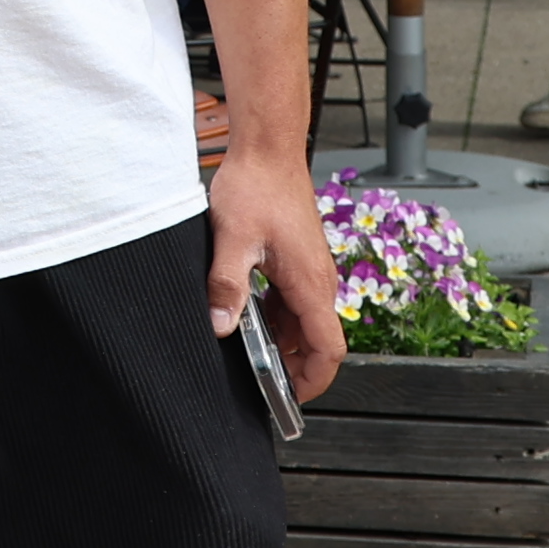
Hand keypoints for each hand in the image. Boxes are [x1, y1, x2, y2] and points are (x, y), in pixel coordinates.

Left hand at [209, 146, 345, 409]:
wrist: (268, 148)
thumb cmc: (257, 185)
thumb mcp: (232, 240)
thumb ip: (227, 286)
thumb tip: (220, 325)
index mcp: (310, 283)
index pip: (329, 349)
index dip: (313, 381)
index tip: (289, 399)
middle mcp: (319, 280)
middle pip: (316, 341)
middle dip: (291, 366)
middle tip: (256, 379)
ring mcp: (310, 270)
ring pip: (304, 322)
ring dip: (281, 340)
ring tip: (245, 348)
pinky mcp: (299, 260)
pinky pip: (294, 301)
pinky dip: (275, 316)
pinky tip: (245, 313)